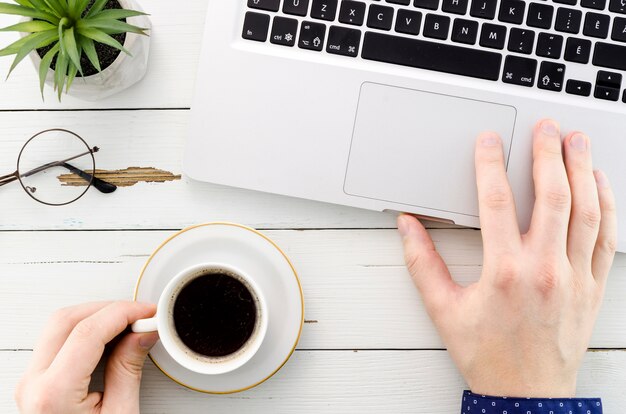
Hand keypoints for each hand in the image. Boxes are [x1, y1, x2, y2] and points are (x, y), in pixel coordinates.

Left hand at [15, 301, 157, 413]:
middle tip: (139, 315)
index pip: (88, 331)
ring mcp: (30, 384)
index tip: (146, 313)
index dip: (123, 313)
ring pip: (58, 326)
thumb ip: (129, 369)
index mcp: (53, 394)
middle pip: (66, 320)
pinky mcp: (35, 384)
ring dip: (95, 317)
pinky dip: (85, 332)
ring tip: (128, 325)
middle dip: (108, 308)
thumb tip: (142, 334)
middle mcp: (33, 385)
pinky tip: (109, 337)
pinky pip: (56, 343)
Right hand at [398, 119, 616, 397]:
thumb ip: (422, 263)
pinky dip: (607, 206)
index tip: (489, 142)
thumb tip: (409, 228)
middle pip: (551, 197)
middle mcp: (544, 269)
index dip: (491, 164)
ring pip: (586, 211)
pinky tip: (601, 186)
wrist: (527, 396)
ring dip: (583, 171)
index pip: (497, 202)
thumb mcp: (443, 310)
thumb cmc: (488, 355)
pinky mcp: (593, 288)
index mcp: (505, 271)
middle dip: (548, 154)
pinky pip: (606, 238)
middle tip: (545, 127)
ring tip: (577, 142)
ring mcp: (574, 277)